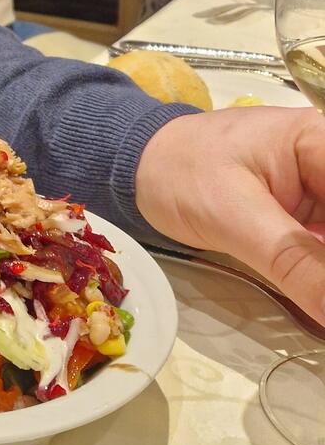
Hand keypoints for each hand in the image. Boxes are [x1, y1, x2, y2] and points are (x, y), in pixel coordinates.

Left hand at [135, 106, 324, 324]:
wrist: (138, 170)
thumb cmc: (178, 174)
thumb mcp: (234, 217)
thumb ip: (294, 262)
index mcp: (319, 140)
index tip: (323, 264)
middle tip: (319, 301)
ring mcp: (319, 191)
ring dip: (324, 270)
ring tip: (316, 304)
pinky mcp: (305, 218)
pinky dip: (322, 277)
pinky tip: (317, 304)